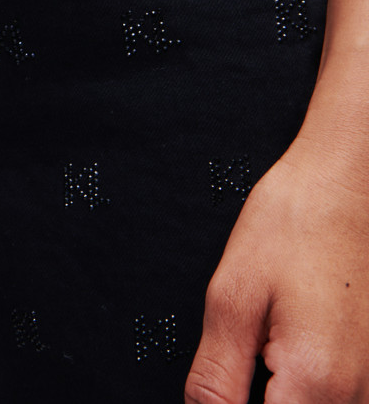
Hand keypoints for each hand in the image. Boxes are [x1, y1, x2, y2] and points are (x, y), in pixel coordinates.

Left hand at [184, 134, 368, 402]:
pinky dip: (298, 387)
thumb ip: (215, 379)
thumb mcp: (232, 298)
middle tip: (242, 353)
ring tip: (264, 343)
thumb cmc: (294, 224)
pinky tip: (283, 352)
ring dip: (279, 393)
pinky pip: (332, 399)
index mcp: (317, 386)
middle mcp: (358, 398)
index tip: (219, 384)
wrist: (345, 187)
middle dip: (253, 394)